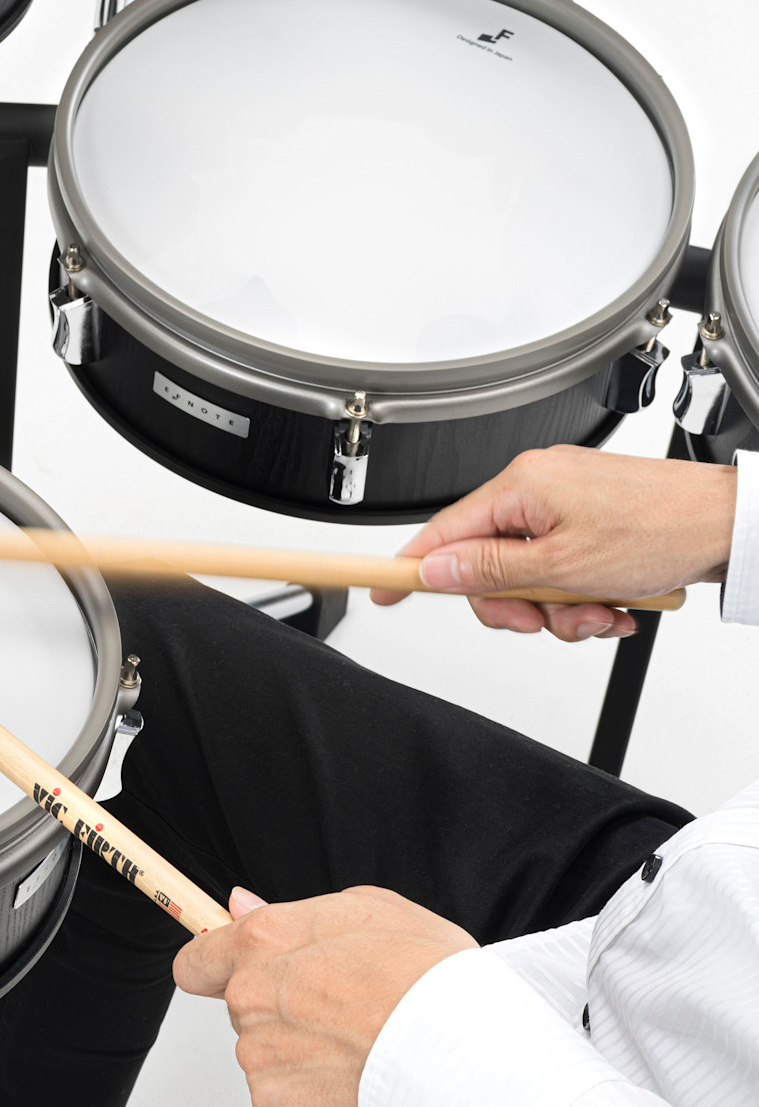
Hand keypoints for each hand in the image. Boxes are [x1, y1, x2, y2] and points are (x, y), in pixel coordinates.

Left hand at [173, 886, 475, 1106]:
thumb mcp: (369, 910)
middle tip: (341, 1010)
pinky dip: (309, 1094)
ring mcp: (258, 1052)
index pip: (198, 959)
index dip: (212, 966)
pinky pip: (280, 1096)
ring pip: (264, 1051)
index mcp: (264, 941)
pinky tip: (354, 1078)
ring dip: (298, 1051)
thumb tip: (242, 907)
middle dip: (279, 1007)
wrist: (468, 1054)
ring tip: (361, 1045)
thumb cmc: (431, 978)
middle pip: (242, 1006)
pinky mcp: (274, 1102)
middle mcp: (249, 995)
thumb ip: (292, 912)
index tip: (224, 973)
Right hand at [369, 446, 736, 640]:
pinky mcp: (592, 518)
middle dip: (518, 604)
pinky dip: (583, 594)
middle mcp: (539, 485)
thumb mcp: (562, 568)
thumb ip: (490, 573)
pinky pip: (561, 567)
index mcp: (522, 485)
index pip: (443, 532)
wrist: (732, 524)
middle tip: (545, 621)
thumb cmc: (663, 529)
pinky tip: (614, 601)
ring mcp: (567, 502)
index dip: (409, 566)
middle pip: (487, 562)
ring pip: (529, 574)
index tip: (383, 588)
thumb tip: (437, 571)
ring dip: (562, 607)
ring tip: (601, 613)